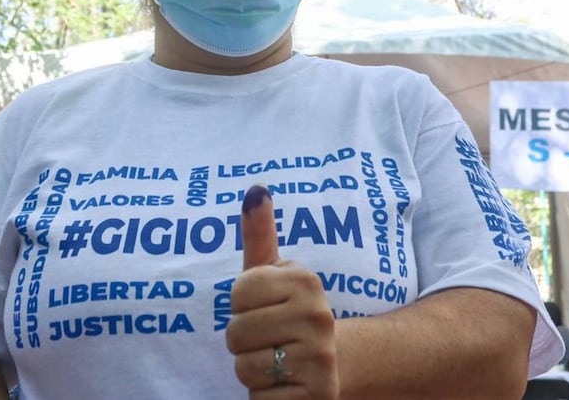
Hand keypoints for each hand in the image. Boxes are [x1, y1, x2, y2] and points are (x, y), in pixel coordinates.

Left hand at [225, 185, 338, 398]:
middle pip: (235, 333)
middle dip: (243, 342)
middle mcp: (318, 317)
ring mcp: (321, 359)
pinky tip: (285, 386)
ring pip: (244, 368)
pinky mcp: (318, 397)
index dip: (241, 305)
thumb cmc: (287, 314)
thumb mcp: (273, 275)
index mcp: (306, 281)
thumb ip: (259, 236)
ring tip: (276, 362)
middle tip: (269, 340)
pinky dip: (264, 397)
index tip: (264, 308)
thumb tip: (255, 189)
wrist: (333, 365)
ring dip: (252, 371)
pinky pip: (259, 399)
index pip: (238, 292)